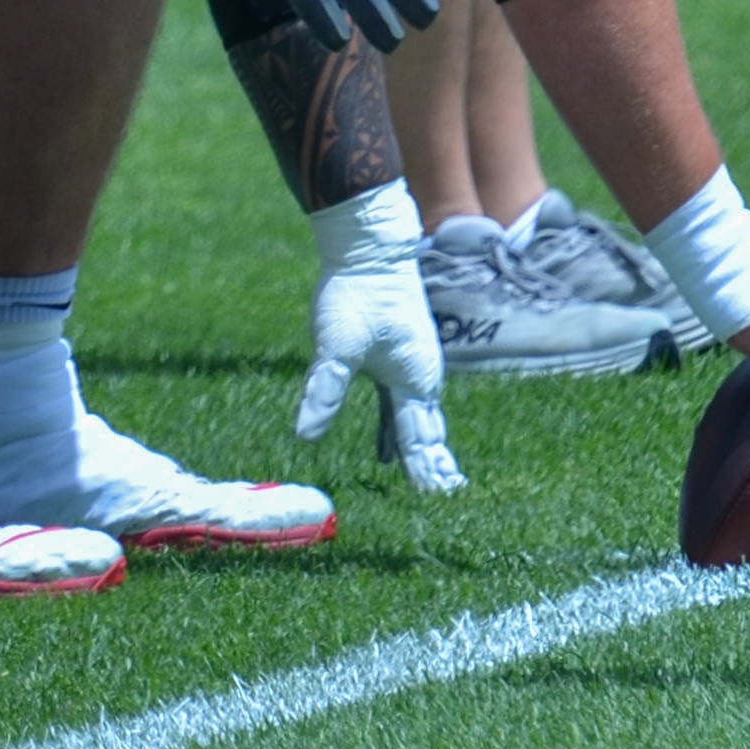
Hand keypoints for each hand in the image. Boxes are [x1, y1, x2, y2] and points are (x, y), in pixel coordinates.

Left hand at [294, 186, 459, 492]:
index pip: (419, 439)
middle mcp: (420, 377)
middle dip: (432, 465)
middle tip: (443, 499)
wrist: (369, 248)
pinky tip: (388, 445)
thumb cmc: (356, 294)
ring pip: (416, 419)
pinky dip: (398, 428)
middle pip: (427, 433)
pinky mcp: (396, 355)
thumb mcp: (336, 346)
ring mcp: (411, 365)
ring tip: (425, 479)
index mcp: (414, 381)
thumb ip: (324, 391)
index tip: (436, 500)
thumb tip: (306, 435)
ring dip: (418, 449)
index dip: (424, 472)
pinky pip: (400, 404)